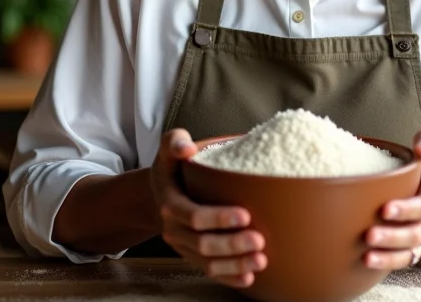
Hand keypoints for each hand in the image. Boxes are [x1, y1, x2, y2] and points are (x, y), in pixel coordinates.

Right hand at [150, 129, 266, 287]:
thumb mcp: (168, 148)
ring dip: (235, 265)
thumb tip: (187, 148)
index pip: (194, 216)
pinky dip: (229, 278)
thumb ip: (175, 142)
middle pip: (203, 244)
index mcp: (171, 204)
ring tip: (261, 261)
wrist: (159, 192)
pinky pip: (210, 272)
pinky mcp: (194, 256)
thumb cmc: (172, 168)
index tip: (245, 214)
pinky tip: (248, 278)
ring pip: (208, 263)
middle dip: (232, 245)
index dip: (219, 218)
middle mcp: (175, 229)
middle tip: (260, 241)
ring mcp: (184, 246)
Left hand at [364, 129, 420, 269]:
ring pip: (409, 253)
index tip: (384, 209)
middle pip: (416, 234)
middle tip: (369, 236)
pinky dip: (387, 264)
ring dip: (388, 258)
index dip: (406, 210)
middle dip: (393, 237)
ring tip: (366, 257)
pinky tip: (367, 263)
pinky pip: (402, 261)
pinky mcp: (410, 247)